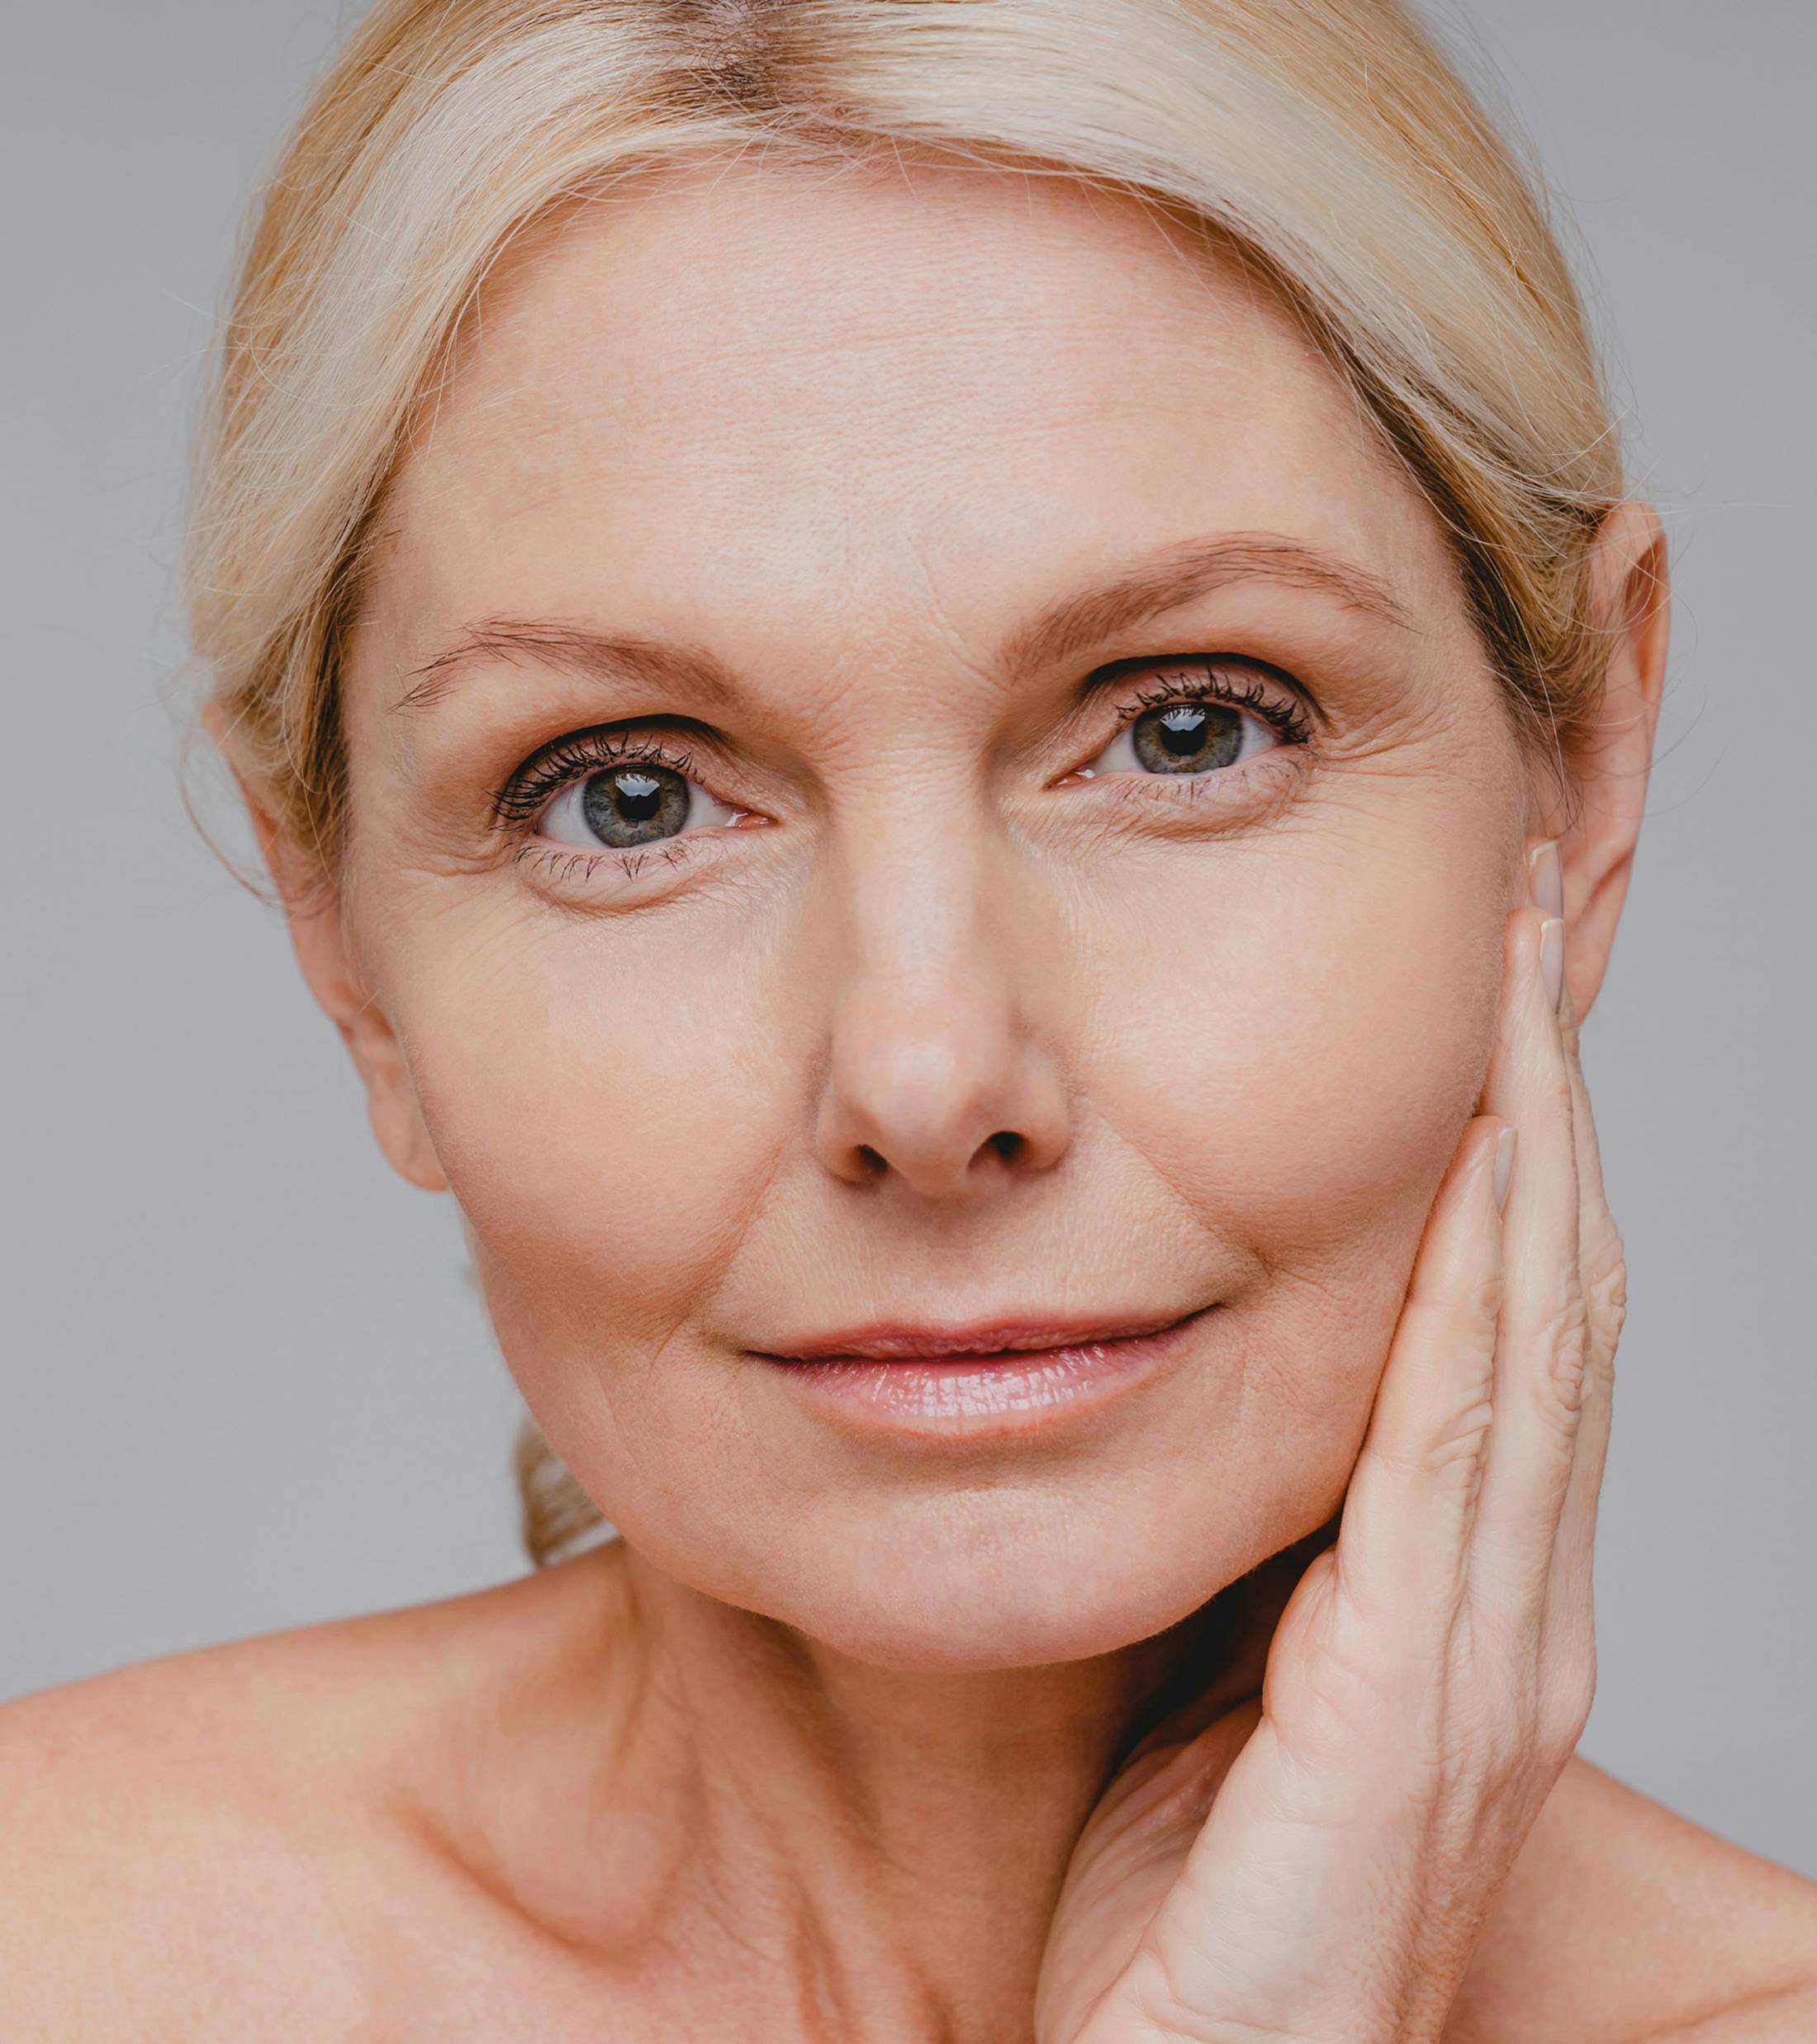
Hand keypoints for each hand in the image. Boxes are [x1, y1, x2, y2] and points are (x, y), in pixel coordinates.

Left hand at [1036, 851, 1625, 2043]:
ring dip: (1533, 1152)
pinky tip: (1481, 1172)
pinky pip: (1458, 1454)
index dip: (1518, 1162)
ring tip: (1515, 990)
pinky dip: (1481, 1297)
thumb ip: (1257, 1555)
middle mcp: (1508, 1617)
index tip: (1486, 1007)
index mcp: (1461, 1609)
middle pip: (1552, 1304)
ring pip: (1531, 1346)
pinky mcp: (1414, 1710)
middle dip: (1542, 1107)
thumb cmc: (1178, 1917)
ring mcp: (1482, 1662)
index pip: (1510, 1335)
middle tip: (1522, 934)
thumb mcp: (1219, 1691)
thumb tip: (1213, 1399)